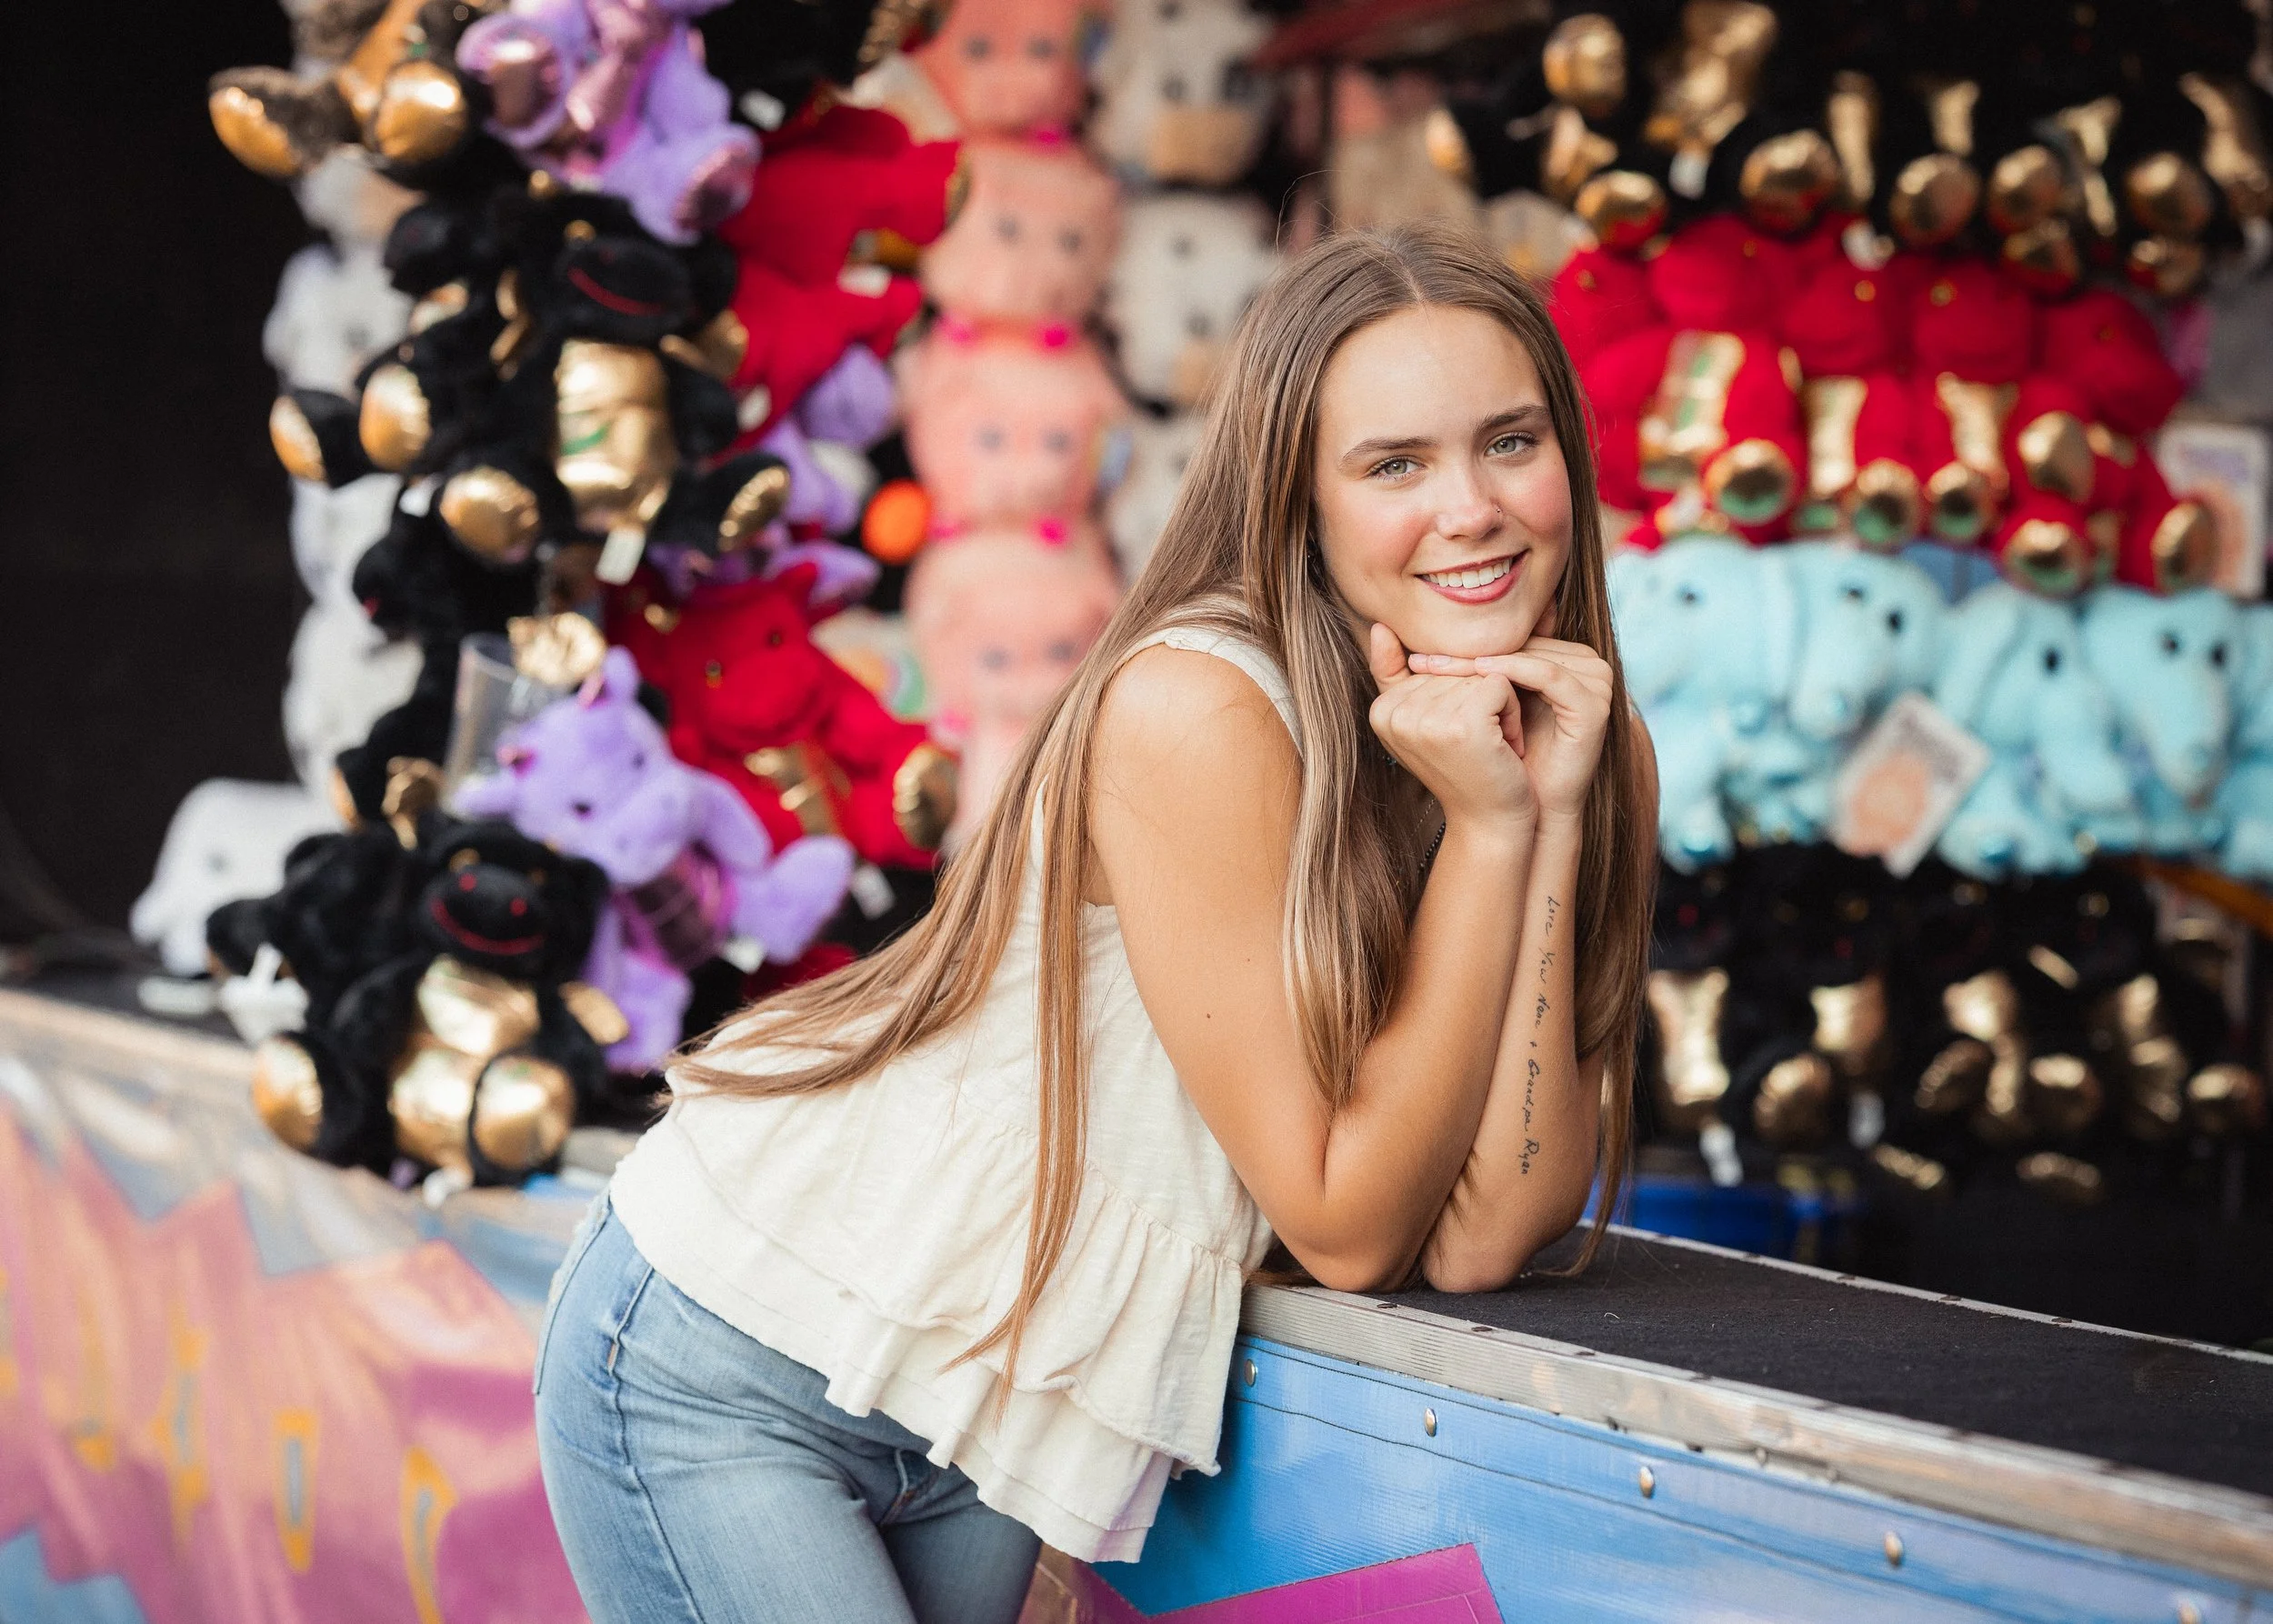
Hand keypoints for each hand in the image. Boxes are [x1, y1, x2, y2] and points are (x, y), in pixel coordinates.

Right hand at [1367, 623, 1535, 831]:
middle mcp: (1394, 714)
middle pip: (1456, 667)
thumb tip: (1381, 626)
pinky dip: (1512, 714)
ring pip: (1481, 674)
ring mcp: (1427, 719)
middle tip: (1478, 744)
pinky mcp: (1463, 723)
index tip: (1458, 737)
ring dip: (1498, 708)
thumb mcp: (1427, 720)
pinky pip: (1500, 684)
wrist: (1491, 823)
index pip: (1432, 665)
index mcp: (1381, 710)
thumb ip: (1399, 674)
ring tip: (1489, 746)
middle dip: (1480, 699)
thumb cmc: (1467, 769)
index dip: (1458, 696)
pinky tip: (1503, 746)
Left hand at [1405, 636, 1613, 822]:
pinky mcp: (1594, 702)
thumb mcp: (1444, 711)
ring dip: (1483, 669)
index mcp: (1547, 655)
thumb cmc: (1482, 763)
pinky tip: (1481, 681)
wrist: (1515, 814)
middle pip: (1512, 642)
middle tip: (1425, 671)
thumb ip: (1413, 673)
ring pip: (1525, 654)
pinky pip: (1547, 674)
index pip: (1499, 637)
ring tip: (1446, 681)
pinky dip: (1512, 673)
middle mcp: (1576, 660)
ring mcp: (1592, 679)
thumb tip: (1378, 627)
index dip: (1456, 649)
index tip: (1413, 662)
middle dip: (1465, 661)